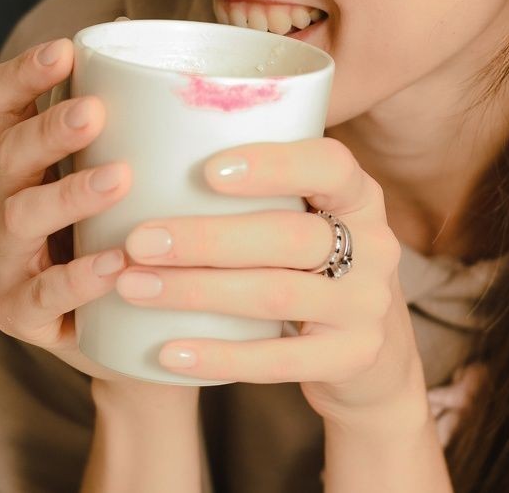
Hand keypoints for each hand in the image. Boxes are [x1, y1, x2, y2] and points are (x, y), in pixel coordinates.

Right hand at [0, 35, 197, 409]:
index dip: (24, 72)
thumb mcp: (133, 170)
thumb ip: (144, 122)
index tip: (66, 50)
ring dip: (67, 195)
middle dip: (50, 130)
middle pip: (9, 154)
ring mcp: (4, 259)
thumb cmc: (130, 226)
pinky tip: (117, 263)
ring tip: (118, 178)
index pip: (2, 102)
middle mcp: (2, 201)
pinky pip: (39, 295)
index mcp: (22, 156)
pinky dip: (78, 278)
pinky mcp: (18, 313)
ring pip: (20, 219)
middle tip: (96, 112)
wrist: (131, 324)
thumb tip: (181, 56)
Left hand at [115, 139, 424, 425]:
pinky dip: (218, 356)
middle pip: (289, 236)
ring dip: (196, 291)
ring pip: (276, 295)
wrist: (370, 347)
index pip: (330, 164)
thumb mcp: (310, 214)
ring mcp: (366, 305)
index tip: (207, 171)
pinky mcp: (352, 358)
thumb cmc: (313, 260)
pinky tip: (167, 352)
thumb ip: (263, 187)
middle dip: (205, 238)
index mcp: (359, 194)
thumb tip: (154, 148)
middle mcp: (375, 245)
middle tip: (139, 241)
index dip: (272, 165)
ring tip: (134, 285)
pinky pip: (277, 360)